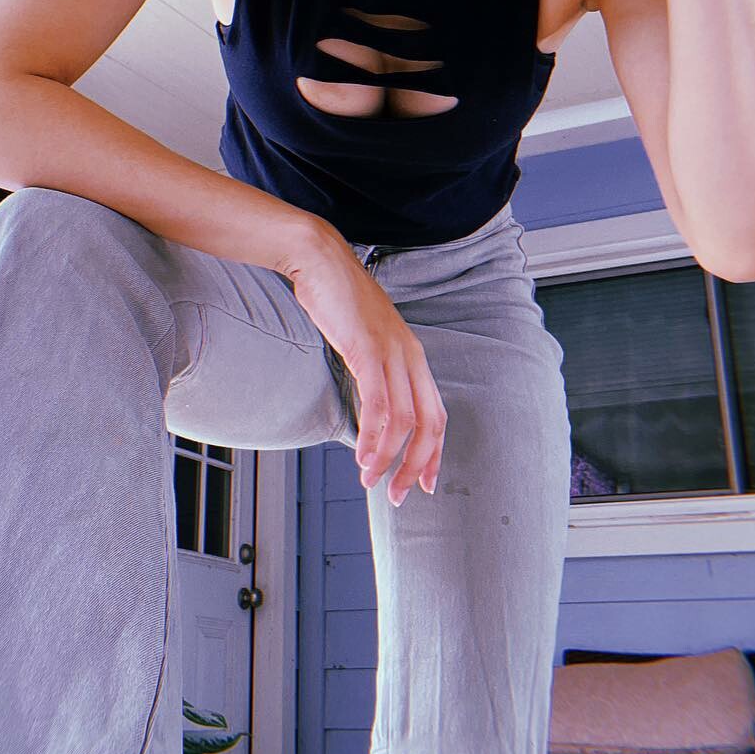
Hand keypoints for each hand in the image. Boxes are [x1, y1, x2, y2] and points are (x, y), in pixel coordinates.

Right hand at [284, 239, 445, 505]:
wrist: (318, 259)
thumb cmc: (334, 297)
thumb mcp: (361, 338)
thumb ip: (371, 368)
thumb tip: (367, 402)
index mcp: (412, 354)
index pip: (436, 413)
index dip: (433, 452)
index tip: (425, 481)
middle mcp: (410, 355)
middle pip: (429, 423)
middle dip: (417, 465)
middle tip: (401, 495)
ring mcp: (391, 351)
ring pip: (404, 420)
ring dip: (388, 457)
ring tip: (370, 480)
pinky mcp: (367, 349)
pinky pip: (378, 404)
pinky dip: (373, 435)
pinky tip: (363, 455)